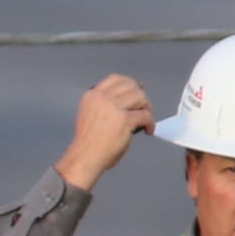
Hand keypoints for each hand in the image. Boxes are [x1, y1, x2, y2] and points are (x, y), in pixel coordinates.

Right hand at [58, 74, 153, 189]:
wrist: (84, 156)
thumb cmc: (88, 141)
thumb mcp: (90, 114)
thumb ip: (104, 104)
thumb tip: (128, 100)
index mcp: (92, 95)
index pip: (115, 78)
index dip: (130, 83)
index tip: (137, 90)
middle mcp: (102, 98)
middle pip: (131, 86)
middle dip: (141, 96)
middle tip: (144, 109)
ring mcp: (113, 108)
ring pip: (140, 97)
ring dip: (146, 107)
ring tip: (145, 120)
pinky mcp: (124, 120)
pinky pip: (145, 115)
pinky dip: (150, 123)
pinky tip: (148, 130)